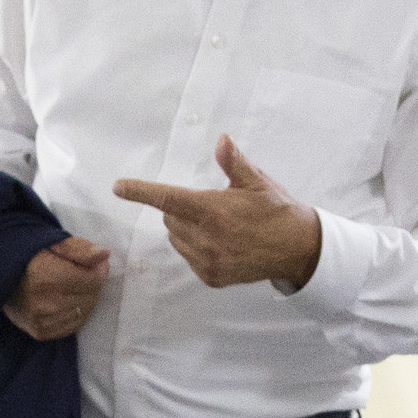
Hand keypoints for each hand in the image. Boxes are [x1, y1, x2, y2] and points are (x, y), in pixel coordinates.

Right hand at [4, 236, 108, 340]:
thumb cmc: (29, 255)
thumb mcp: (53, 242)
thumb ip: (79, 248)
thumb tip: (104, 255)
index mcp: (46, 276)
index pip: (93, 279)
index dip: (98, 269)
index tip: (93, 262)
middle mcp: (44, 302)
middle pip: (91, 296)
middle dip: (92, 283)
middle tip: (81, 273)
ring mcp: (42, 320)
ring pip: (85, 311)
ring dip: (86, 298)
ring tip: (73, 286)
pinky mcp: (41, 332)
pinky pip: (75, 325)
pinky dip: (76, 313)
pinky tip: (66, 301)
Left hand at [113, 135, 326, 293]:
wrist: (298, 250)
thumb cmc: (277, 211)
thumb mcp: (257, 182)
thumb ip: (234, 163)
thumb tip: (222, 141)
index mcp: (213, 210)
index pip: (167, 198)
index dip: (140, 191)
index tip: (119, 186)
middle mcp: (206, 238)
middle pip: (170, 218)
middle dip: (179, 207)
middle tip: (207, 204)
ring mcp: (207, 261)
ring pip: (176, 238)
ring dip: (185, 228)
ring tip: (217, 224)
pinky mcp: (211, 276)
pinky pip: (189, 257)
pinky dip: (195, 247)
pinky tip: (221, 242)